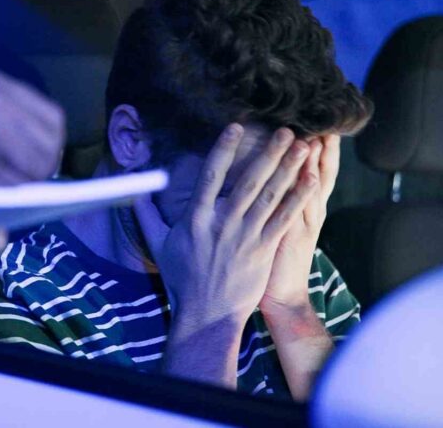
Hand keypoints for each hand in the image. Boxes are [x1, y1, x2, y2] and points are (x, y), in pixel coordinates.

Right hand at [0, 71, 65, 184]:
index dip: (48, 141)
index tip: (34, 155)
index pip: (52, 117)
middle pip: (50, 145)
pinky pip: (13, 192)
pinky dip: (8, 201)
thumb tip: (30, 139)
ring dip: (25, 185)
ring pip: (36, 171)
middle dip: (41, 165)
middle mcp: (1, 105)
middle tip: (19, 179)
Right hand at [136, 125, 315, 332]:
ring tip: (302, 147)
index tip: (235, 127)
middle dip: (269, 153)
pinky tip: (310, 181)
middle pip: (249, 182)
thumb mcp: (158, 243)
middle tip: (286, 130)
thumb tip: (132, 189)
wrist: (206, 315)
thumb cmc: (181, 278)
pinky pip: (284, 219)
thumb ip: (146, 213)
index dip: (223, 150)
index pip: (211, 177)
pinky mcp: (264, 251)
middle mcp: (222, 224)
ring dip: (288, 169)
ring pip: (270, 196)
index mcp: (195, 219)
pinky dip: (298, 198)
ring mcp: (246, 237)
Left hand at [261, 135, 338, 310]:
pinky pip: (300, 211)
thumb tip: (261, 172)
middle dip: (321, 148)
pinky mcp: (292, 238)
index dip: (317, 148)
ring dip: (314, 163)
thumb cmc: (270, 258)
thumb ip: (274, 200)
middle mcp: (307, 212)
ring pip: (312, 188)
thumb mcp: (275, 224)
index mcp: (302, 207)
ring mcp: (302, 224)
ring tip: (317, 137)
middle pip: (319, 173)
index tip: (314, 121)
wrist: (279, 296)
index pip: (313, 170)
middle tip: (322, 120)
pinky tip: (309, 173)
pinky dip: (306, 192)